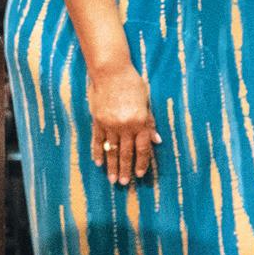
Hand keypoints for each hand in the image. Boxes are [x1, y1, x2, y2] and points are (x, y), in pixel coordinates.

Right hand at [88, 64, 159, 184]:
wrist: (110, 71)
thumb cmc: (132, 83)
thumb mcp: (146, 101)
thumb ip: (150, 122)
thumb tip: (156, 140)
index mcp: (140, 121)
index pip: (142, 148)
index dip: (142, 162)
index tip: (141, 174)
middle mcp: (125, 126)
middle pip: (126, 152)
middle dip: (126, 169)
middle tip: (124, 183)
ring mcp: (109, 124)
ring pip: (111, 149)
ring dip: (111, 166)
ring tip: (112, 179)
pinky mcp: (97, 120)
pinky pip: (97, 140)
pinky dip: (98, 152)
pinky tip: (98, 162)